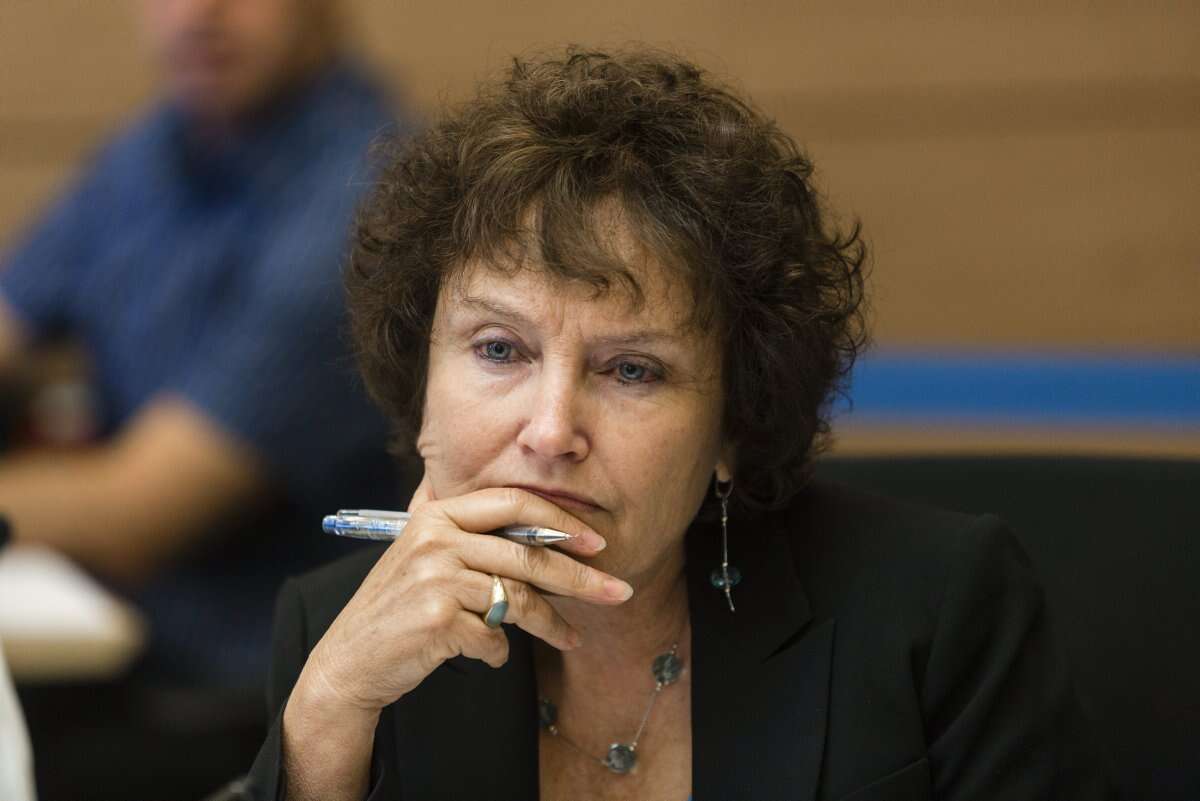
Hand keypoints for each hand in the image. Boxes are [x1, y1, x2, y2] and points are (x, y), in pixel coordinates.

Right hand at [295, 476, 627, 716]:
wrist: (350, 661)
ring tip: (570, 640)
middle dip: (580, 577)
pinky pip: (494, 636)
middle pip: (528, 555)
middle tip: (617, 592)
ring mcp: (435, 578)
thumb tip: (553, 542)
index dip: (561, 521)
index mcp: (438, 515)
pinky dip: (499, 652)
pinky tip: (490, 655)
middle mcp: (436, 539)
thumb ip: (476, 541)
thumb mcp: (429, 559)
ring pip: (518, 599)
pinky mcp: (437, 619)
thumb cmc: (400, 610)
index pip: (513, 503)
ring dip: (551, 624)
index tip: (598, 542)